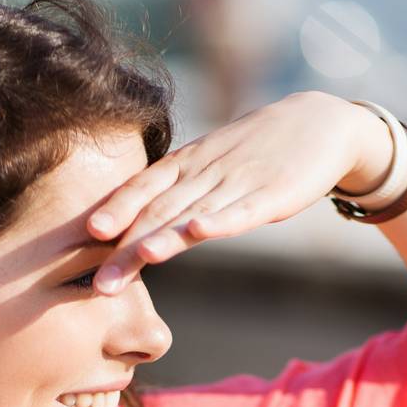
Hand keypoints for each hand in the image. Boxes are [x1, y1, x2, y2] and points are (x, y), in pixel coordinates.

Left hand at [85, 90, 391, 292]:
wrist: (319, 122)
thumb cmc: (258, 149)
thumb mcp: (212, 162)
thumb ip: (177, 190)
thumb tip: (137, 224)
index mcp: (188, 163)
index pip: (144, 188)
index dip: (115, 209)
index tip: (86, 235)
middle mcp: (206, 172)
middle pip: (160, 212)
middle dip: (127, 247)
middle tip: (100, 284)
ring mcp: (238, 183)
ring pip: (193, 214)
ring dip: (164, 238)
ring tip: (138, 260)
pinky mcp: (272, 195)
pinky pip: (240, 211)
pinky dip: (219, 222)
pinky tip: (198, 233)